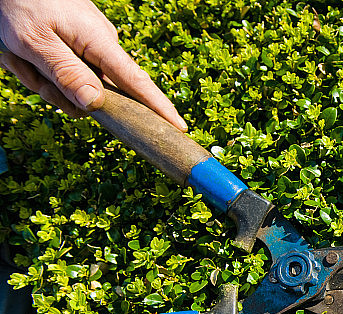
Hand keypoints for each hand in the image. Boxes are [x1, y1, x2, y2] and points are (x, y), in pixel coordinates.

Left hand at [0, 0, 186, 129]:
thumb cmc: (18, 3)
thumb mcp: (33, 42)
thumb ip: (65, 73)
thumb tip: (95, 104)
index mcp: (98, 42)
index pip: (136, 82)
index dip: (158, 107)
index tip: (179, 126)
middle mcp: (101, 46)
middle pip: (94, 93)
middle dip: (56, 91)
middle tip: (25, 69)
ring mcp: (89, 46)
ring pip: (74, 85)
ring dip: (41, 79)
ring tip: (18, 55)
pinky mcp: (77, 45)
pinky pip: (65, 72)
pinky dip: (40, 69)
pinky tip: (23, 53)